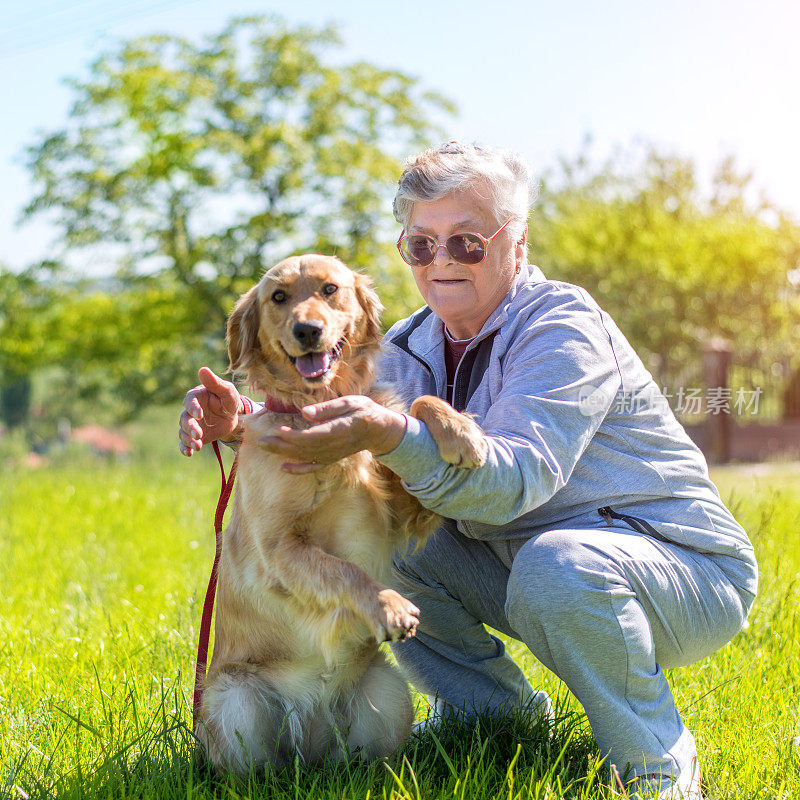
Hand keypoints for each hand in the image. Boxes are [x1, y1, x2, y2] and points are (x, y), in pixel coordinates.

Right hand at [179, 367, 244, 456]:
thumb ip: (215, 383)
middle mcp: (190, 410)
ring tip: (198, 446)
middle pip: (184, 419)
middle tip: (199, 435)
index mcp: (196, 396)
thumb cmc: (230, 399)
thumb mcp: (227, 391)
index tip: (199, 415)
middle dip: (190, 427)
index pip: (189, 401)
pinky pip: (185, 442)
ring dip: (188, 440)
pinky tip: (189, 453)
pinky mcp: (194, 436)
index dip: (192, 408)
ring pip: (183, 432)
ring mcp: (191, 424)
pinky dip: (185, 448)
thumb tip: (203, 369)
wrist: (234, 416)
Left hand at [258, 395, 406, 473]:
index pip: (312, 436)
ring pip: (304, 457)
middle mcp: (334, 446)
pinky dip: (297, 469)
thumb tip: (305, 413)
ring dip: (283, 454)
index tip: (277, 430)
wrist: (379, 430)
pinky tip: (282, 468)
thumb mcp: (350, 402)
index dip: (293, 436)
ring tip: (264, 447)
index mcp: (338, 430)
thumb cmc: (364, 411)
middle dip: (281, 446)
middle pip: (303, 448)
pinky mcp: (331, 459)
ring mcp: (332, 455)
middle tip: (260, 441)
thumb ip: (328, 409)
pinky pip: (313, 467)